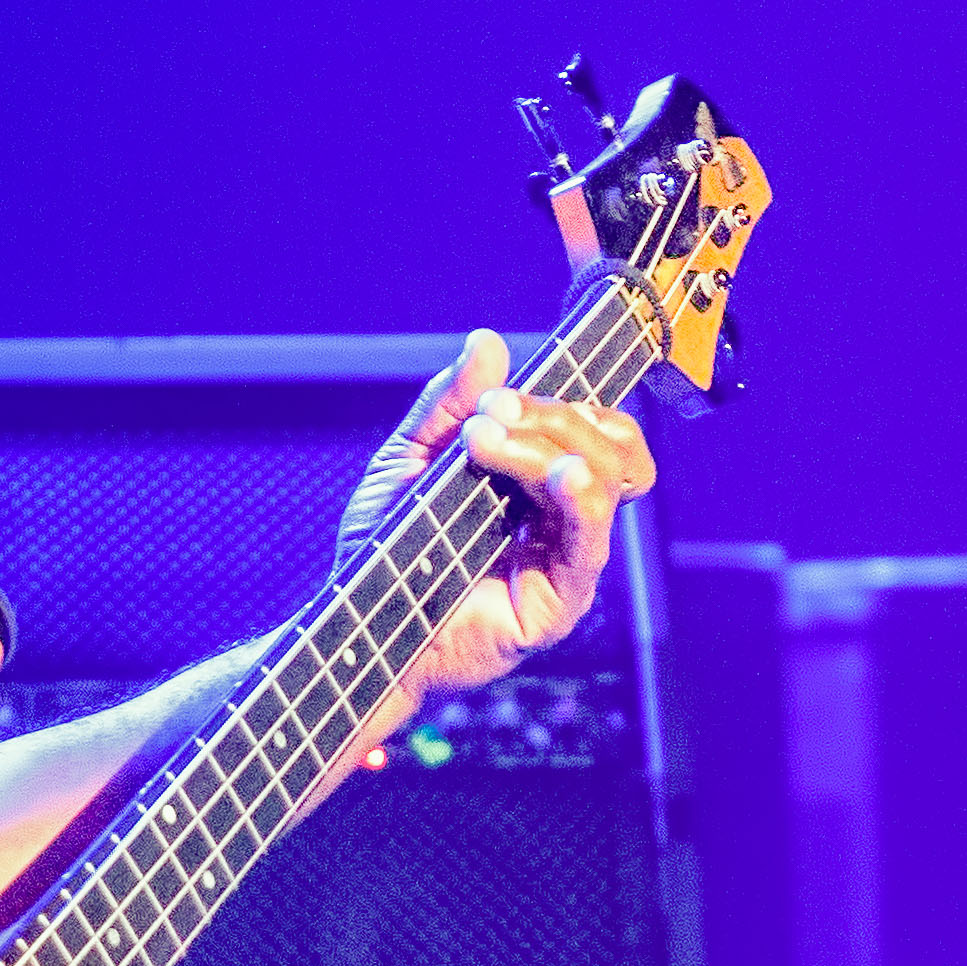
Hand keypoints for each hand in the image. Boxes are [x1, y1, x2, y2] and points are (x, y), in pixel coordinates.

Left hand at [333, 330, 658, 751]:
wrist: (356, 622)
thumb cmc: (385, 550)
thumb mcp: (407, 460)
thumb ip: (448, 406)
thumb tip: (489, 343)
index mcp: (539, 484)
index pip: (593, 428)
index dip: (560, 401)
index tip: (495, 397)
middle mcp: (563, 519)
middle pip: (610, 447)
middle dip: (553, 416)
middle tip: (486, 417)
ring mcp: (567, 560)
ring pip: (608, 483)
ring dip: (550, 447)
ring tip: (487, 444)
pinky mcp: (560, 601)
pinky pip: (593, 544)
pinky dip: (585, 501)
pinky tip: (562, 476)